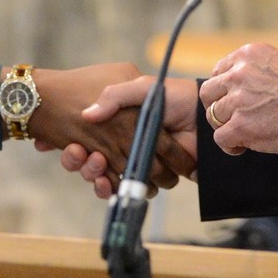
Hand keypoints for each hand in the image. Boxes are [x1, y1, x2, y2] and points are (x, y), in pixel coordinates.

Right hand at [58, 75, 200, 199]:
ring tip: (97, 166)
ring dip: (94, 176)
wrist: (204, 116)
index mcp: (117, 123)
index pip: (87, 139)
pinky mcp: (149, 178)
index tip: (72, 146)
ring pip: (103, 177)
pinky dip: (112, 189)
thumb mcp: (141, 88)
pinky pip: (125, 189)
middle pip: (91, 162)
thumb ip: (114, 97)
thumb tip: (87, 115)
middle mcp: (122, 144)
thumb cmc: (175, 97)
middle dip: (81, 163)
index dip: (75, 146)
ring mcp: (135, 162)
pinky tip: (107, 183)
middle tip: (83, 155)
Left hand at [198, 43, 277, 156]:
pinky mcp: (241, 126)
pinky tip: (242, 147)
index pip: (220, 70)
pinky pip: (220, 138)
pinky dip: (229, 145)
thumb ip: (261, 70)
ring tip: (241, 133)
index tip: (233, 99)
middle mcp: (239, 73)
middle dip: (219, 106)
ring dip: (225, 126)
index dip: (225, 88)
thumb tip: (249, 84)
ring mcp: (238, 100)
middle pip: (209, 91)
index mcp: (250, 54)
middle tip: (233, 118)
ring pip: (213, 115)